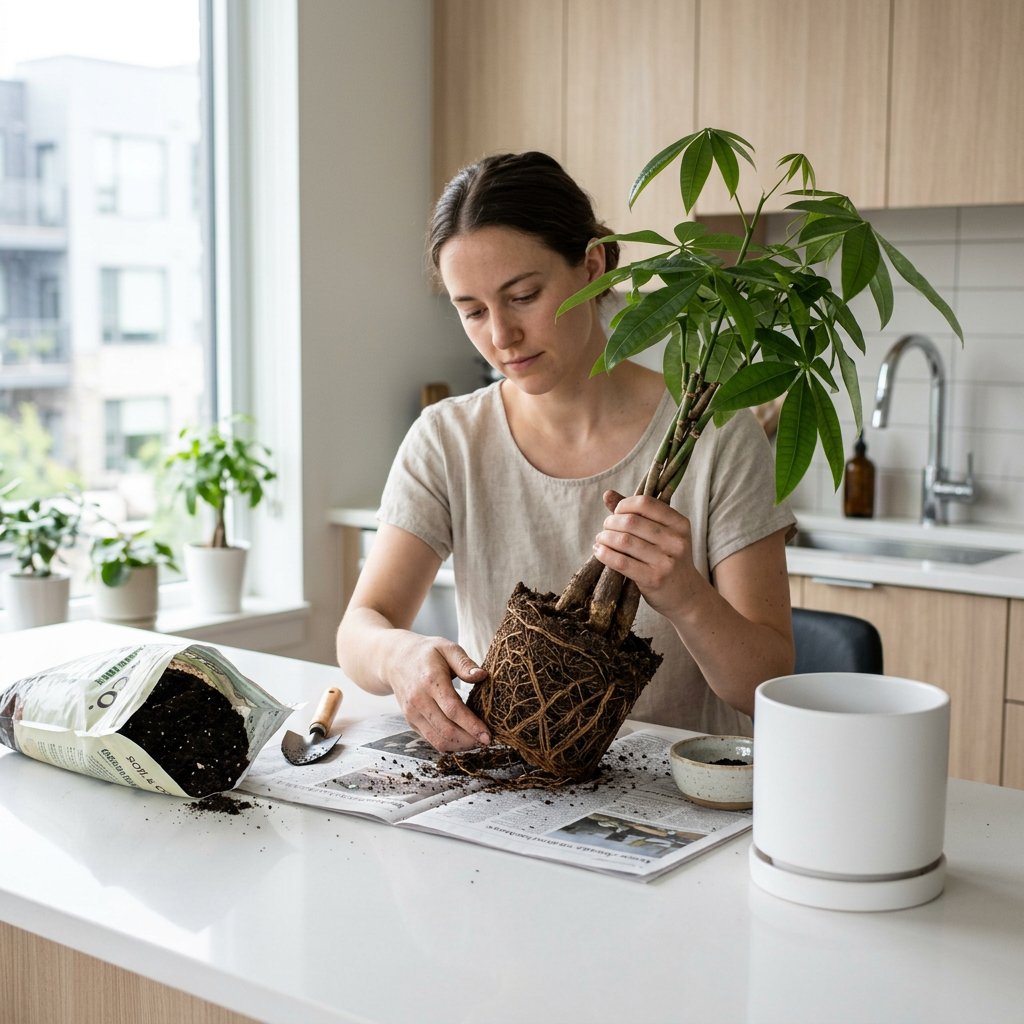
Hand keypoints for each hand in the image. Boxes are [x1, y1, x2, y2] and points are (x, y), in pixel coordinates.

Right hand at [384, 634, 490, 751]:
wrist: (395, 660)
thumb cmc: (426, 653)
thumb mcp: (447, 648)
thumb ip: (464, 663)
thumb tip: (482, 675)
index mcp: (431, 681)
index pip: (453, 710)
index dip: (472, 725)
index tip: (487, 735)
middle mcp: (419, 700)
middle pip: (446, 730)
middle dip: (469, 740)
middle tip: (487, 740)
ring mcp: (412, 713)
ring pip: (438, 740)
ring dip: (460, 746)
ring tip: (476, 742)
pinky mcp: (411, 721)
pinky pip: (431, 739)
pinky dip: (448, 744)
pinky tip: (462, 739)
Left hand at [592, 489, 703, 620]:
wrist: (686, 596)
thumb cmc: (667, 559)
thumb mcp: (661, 533)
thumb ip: (636, 513)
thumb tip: (607, 494)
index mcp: (680, 523)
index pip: (645, 503)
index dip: (624, 505)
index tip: (616, 513)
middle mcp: (676, 540)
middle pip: (631, 521)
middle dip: (610, 523)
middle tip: (604, 529)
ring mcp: (666, 561)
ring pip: (624, 540)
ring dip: (604, 538)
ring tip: (600, 540)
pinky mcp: (654, 579)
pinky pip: (621, 562)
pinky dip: (605, 554)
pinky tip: (599, 551)